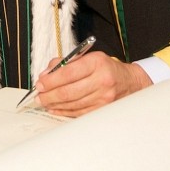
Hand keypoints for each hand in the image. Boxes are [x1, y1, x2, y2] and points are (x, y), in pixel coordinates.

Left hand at [34, 51, 152, 116]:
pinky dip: (64, 111)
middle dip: (49, 94)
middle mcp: (101, 80)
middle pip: (69, 91)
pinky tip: (55, 108)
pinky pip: (79, 112)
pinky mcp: (103, 109)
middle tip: (39, 95)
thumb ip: (65, 63)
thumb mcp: (88, 58)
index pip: (68, 72)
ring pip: (72, 104)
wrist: (130, 82)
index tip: (40, 83)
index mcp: (97, 62)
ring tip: (44, 101)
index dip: (51, 80)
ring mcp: (104, 97)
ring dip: (54, 104)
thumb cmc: (105, 68)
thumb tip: (46, 74)